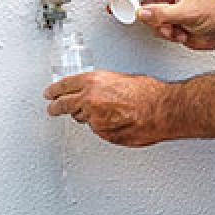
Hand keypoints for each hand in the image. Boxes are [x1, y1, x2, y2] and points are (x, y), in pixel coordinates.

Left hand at [44, 71, 170, 146]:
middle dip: (58, 107)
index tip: (50, 94)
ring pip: (83, 120)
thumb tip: (100, 91)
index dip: (54, 91)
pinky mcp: (104, 134)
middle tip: (54, 108)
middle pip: (64, 106)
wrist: (164, 110)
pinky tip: (118, 121)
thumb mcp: (123, 79)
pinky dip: (105, 127)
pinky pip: (99, 131)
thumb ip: (104, 86)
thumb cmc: (151, 93)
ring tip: (106, 113)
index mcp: (93, 82)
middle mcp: (89, 100)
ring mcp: (95, 120)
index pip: (63, 87)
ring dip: (88, 117)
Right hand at [105, 0, 214, 49]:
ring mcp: (168, 4)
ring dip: (158, 25)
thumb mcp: (188, 11)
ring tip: (173, 28)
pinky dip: (164, 32)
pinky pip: (155, 25)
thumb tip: (141, 13)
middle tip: (121, 12)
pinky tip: (179, 33)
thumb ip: (162, 13)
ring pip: (147, 14)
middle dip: (135, 8)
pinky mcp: (169, 18)